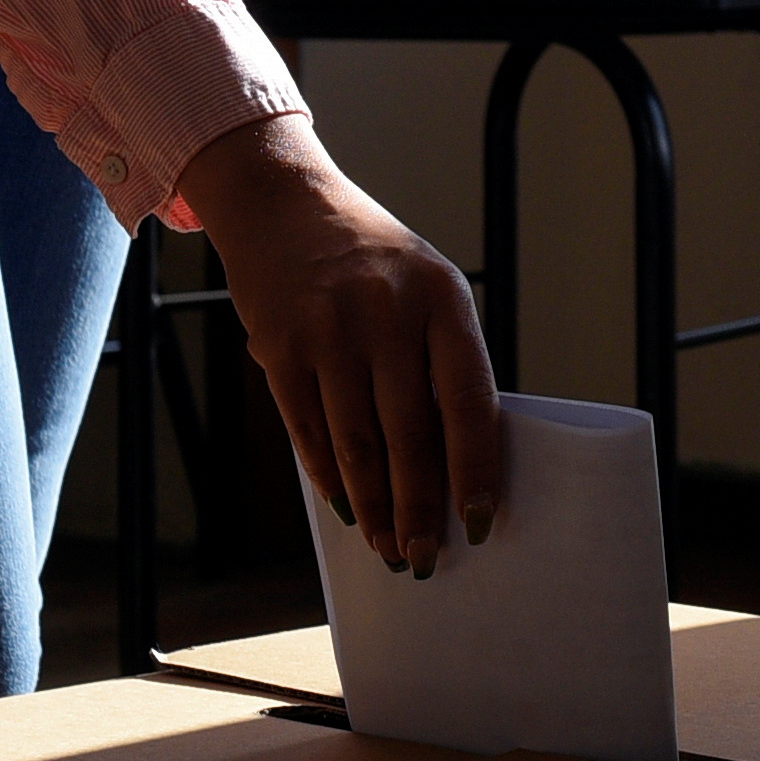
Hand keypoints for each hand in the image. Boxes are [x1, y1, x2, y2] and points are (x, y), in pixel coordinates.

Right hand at [179, 113, 508, 572]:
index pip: (468, 401)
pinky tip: (346, 508)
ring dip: (375, 507)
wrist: (283, 203)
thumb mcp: (425, 287)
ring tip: (388, 547)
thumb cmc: (371, 259)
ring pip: (357, 443)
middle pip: (410, 435)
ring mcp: (330, 330)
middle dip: (419, 507)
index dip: (475, 468)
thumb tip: (456, 463)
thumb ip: (441, 361)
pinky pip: (307, 429)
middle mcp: (388, 314)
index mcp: (443, 300)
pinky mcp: (280, 346)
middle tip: (426, 556)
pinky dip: (329, 477)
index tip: (479, 521)